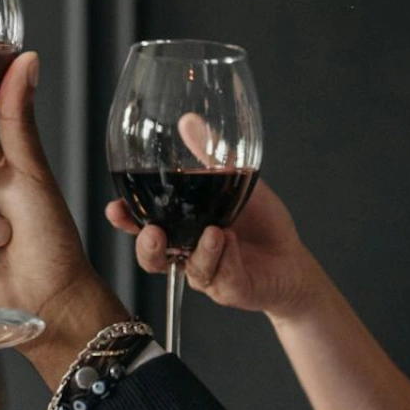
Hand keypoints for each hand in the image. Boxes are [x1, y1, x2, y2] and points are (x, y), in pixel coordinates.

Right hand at [108, 174, 322, 319]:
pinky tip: (231, 240)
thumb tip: (189, 121)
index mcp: (181, 228)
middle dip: (147, 246)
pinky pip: (222, 276)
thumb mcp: (236, 180)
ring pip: (189, 269)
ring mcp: (207, 274)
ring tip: (211, 232)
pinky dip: (225, 257)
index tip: (115, 208)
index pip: (143, 225)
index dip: (126, 219)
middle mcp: (187, 254)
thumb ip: (210, 155)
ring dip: (196, 251)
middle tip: (152, 233)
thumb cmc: (260, 223)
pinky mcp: (231, 288)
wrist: (293, 258)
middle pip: (153, 257)